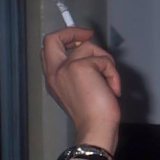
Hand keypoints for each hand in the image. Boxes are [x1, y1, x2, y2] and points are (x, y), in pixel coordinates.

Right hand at [41, 27, 120, 152]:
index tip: (80, 38)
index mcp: (52, 78)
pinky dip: (113, 73)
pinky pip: (104, 60)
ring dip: (106, 62)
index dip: (63, 38)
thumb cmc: (92, 115)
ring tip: (109, 83)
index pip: (47, 49)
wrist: (96, 128)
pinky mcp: (81, 66)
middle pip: (53, 38)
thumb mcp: (80, 90)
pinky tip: (113, 89)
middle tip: (89, 34)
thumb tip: (93, 57)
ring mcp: (65, 68)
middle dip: (72, 31)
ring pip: (89, 47)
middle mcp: (54, 71)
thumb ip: (79, 73)